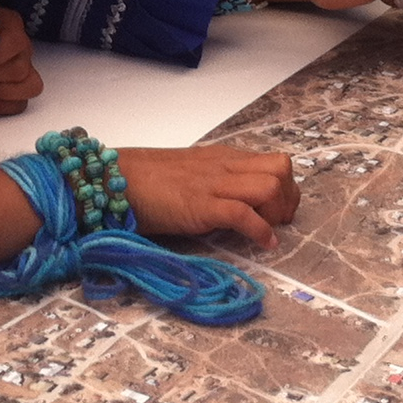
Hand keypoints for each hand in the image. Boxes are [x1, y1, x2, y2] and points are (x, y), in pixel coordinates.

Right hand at [116, 145, 298, 249]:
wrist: (114, 179)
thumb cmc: (147, 182)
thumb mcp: (192, 175)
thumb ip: (216, 184)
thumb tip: (239, 205)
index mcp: (223, 158)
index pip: (275, 162)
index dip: (287, 189)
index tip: (280, 212)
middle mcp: (224, 166)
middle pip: (281, 169)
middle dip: (288, 198)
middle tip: (278, 221)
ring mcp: (213, 184)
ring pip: (270, 186)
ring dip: (277, 212)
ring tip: (268, 231)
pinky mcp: (200, 205)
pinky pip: (244, 213)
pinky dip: (261, 231)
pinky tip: (263, 244)